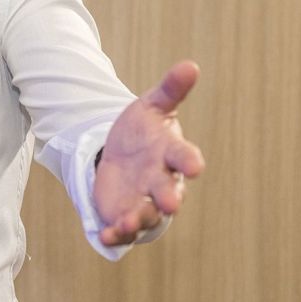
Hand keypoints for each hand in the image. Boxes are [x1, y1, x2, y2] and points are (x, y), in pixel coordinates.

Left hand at [92, 60, 205, 245]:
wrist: (121, 153)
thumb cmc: (144, 130)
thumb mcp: (151, 106)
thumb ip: (170, 89)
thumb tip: (191, 65)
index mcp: (170, 152)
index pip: (183, 156)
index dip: (189, 160)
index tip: (195, 164)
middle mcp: (161, 180)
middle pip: (168, 190)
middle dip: (169, 197)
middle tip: (172, 203)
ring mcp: (143, 199)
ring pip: (146, 213)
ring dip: (139, 219)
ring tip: (127, 222)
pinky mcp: (124, 213)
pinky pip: (123, 228)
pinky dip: (116, 233)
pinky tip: (105, 236)